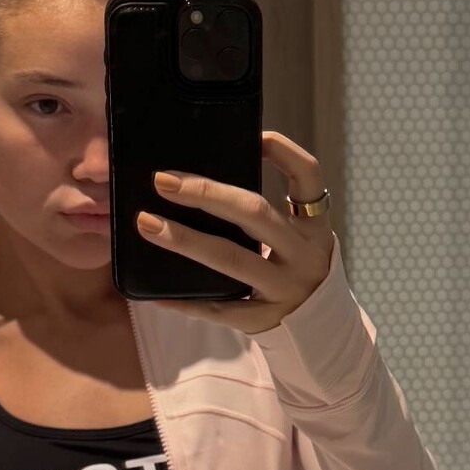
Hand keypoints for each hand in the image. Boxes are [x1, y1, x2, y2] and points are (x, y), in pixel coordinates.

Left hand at [134, 130, 334, 332]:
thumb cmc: (295, 271)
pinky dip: (185, 300)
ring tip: (147, 224)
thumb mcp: (299, 238)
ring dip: (184, 240)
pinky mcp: (263, 321)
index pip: (307, 176)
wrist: (323, 333)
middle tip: (162, 181)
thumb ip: (265, 215)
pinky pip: (218, 308)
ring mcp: (283, 290)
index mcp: (313, 227)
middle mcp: (303, 256)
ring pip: (230, 259)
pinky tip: (155, 294)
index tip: (253, 136)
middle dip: (206, 193)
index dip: (283, 151)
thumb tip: (199, 182)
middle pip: (254, 214)